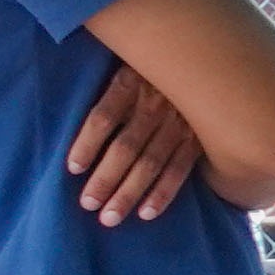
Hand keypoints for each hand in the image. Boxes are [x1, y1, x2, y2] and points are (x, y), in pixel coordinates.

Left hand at [66, 64, 205, 223]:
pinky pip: (180, 169)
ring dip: (129, 192)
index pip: (104, 117)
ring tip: (109, 217)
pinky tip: (146, 213)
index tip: (73, 169)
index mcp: (132, 82)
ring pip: (150, 163)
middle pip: (125, 147)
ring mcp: (180, 122)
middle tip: (88, 204)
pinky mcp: (199, 138)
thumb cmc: (154, 62)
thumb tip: (64, 90)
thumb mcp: (128, 59)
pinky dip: (164, 193)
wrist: (210, 57)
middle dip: (106, 178)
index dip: (87, 144)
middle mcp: (155, 104)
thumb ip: (105, 78)